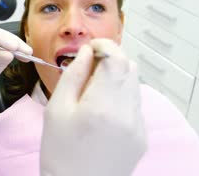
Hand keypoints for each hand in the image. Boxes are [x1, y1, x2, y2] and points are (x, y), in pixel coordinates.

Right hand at [40, 39, 145, 175]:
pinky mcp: (142, 136)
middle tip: (87, 71)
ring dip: (116, 78)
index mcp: (103, 105)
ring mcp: (139, 126)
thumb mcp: (56, 110)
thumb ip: (73, 75)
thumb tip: (86, 52)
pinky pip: (135, 104)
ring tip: (93, 93)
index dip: (104, 45)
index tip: (90, 48)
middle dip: (110, 60)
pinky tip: (102, 112)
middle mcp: (128, 113)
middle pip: (129, 67)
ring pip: (134, 84)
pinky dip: (121, 97)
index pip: (116, 57)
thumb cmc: (59, 152)